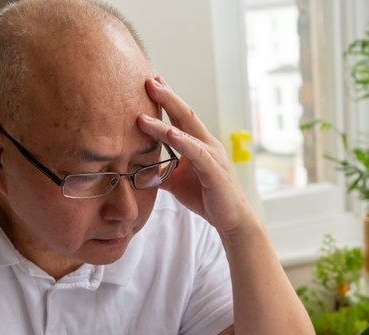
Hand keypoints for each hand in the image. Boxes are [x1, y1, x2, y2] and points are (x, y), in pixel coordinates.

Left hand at [138, 76, 257, 235]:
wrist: (231, 219)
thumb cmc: (207, 198)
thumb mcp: (177, 182)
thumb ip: (160, 172)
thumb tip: (137, 169)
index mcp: (199, 144)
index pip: (181, 117)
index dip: (167, 99)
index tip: (151, 82)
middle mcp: (207, 144)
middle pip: (185, 114)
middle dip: (167, 96)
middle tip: (149, 80)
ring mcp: (212, 155)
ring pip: (187, 129)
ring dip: (167, 114)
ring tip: (149, 101)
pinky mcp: (214, 170)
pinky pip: (196, 152)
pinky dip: (182, 140)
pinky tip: (169, 132)